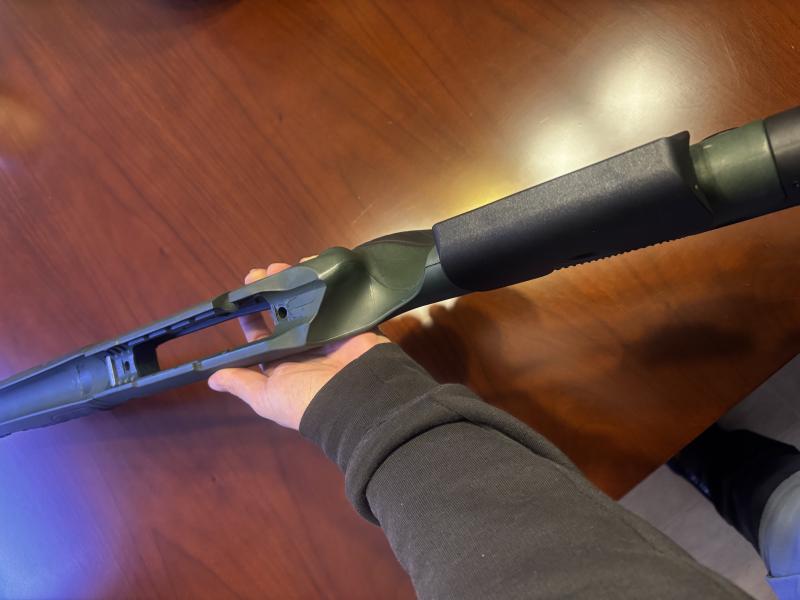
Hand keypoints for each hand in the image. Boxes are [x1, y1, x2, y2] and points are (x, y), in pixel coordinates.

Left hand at [208, 263, 390, 429]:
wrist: (354, 396)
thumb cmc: (305, 398)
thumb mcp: (266, 396)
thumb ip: (241, 383)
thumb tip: (212, 380)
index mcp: (283, 362)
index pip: (262, 334)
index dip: (250, 315)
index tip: (239, 297)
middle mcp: (303, 344)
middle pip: (284, 310)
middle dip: (271, 290)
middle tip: (261, 272)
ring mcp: (326, 330)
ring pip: (307, 299)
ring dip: (294, 281)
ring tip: (282, 265)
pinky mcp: (347, 318)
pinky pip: (335, 294)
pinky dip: (326, 279)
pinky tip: (313, 264)